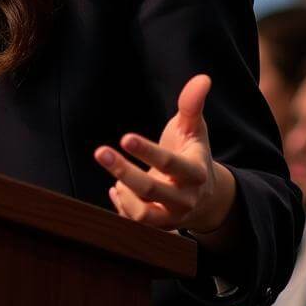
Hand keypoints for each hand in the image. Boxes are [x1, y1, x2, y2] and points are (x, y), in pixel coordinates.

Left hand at [93, 73, 236, 234]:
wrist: (206, 198)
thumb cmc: (193, 154)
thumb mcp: (194, 128)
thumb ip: (192, 104)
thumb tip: (202, 78)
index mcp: (195, 172)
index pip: (170, 162)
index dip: (147, 151)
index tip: (125, 137)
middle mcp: (184, 198)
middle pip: (151, 189)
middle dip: (123, 171)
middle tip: (100, 151)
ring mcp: (171, 216)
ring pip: (143, 214)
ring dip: (123, 193)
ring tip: (115, 178)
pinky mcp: (158, 227)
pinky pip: (135, 224)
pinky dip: (121, 207)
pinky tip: (116, 189)